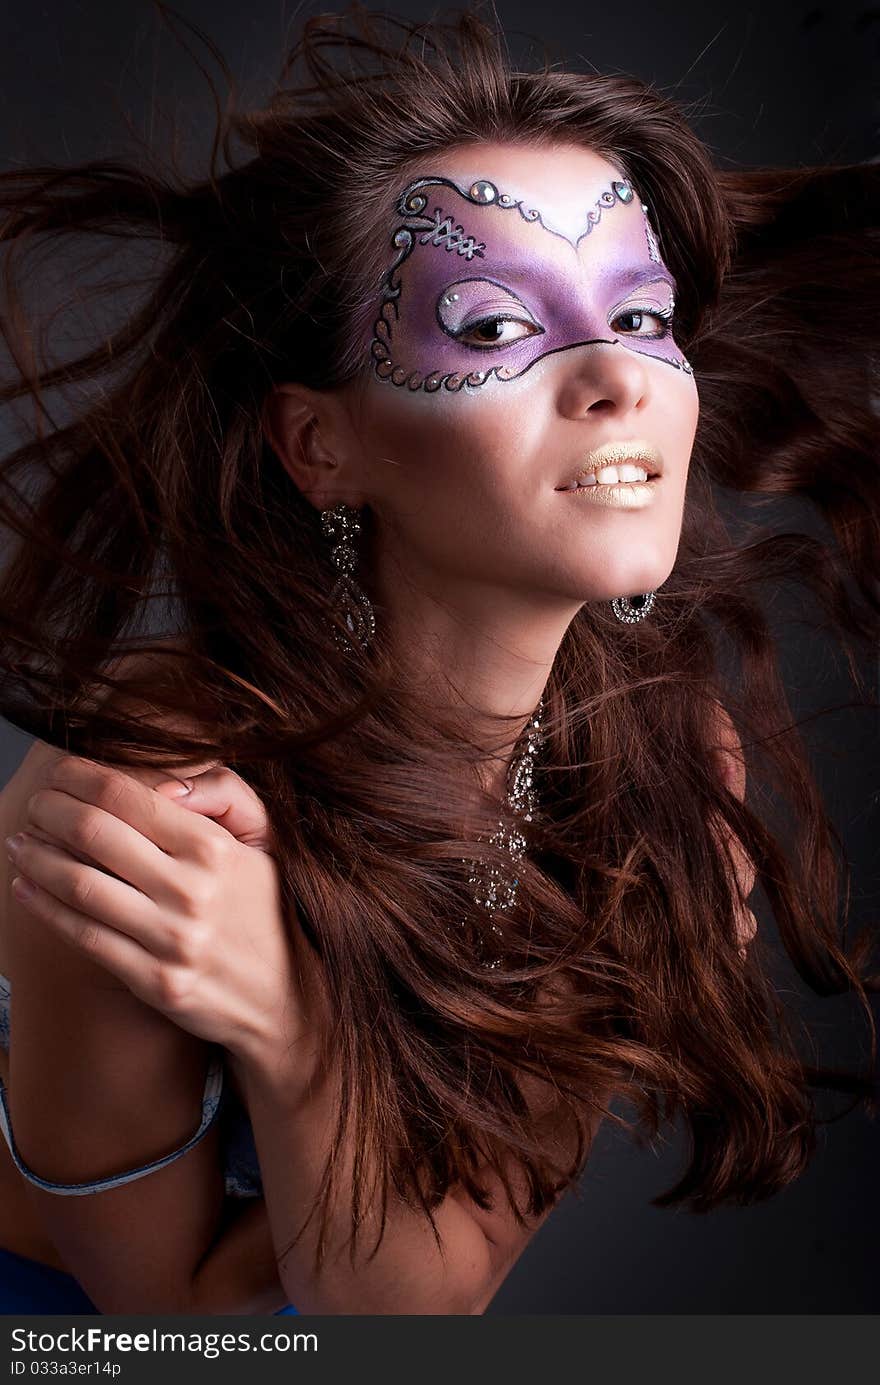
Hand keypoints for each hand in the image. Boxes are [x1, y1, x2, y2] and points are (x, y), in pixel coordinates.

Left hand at [5, 753, 310, 1068]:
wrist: (286, 998)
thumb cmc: (265, 911)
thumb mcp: (264, 843)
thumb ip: (223, 795)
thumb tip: (166, 784)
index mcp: (214, 848)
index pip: (129, 797)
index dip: (82, 778)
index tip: (61, 772)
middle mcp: (191, 891)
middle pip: (94, 833)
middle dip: (51, 811)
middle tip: (36, 804)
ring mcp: (171, 939)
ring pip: (80, 885)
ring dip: (38, 857)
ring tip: (21, 842)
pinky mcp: (154, 981)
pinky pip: (84, 936)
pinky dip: (46, 907)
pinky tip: (27, 888)